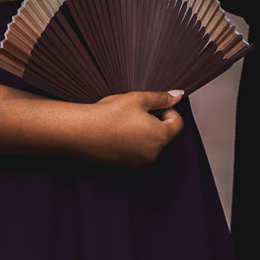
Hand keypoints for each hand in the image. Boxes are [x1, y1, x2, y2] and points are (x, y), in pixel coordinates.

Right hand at [69, 90, 185, 166]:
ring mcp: (137, 161)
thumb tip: (178, 95)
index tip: (153, 104)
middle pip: (163, 134)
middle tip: (135, 110)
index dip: (168, 110)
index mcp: (160, 137)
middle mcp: (152, 153)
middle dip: (154, 120)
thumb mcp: (139, 99)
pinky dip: (129, 140)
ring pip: (148, 142)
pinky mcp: (123, 164)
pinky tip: (115, 130)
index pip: (177, 123)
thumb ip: (162, 98)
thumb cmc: (110, 114)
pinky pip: (134, 150)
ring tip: (123, 120)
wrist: (81, 131)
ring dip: (141, 130)